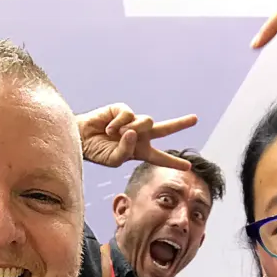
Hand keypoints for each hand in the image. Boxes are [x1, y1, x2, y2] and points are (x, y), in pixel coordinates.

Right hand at [76, 103, 197, 169]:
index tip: (188, 166)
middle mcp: (139, 135)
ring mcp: (132, 122)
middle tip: (195, 119)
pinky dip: (118, 124)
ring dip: (133, 129)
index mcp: (140, 151)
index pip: (160, 158)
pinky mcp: (122, 110)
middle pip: (164, 129)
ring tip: (116, 135)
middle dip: (180, 124)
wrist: (81, 138)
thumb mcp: (114, 160)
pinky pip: (129, 115)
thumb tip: (132, 131)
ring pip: (147, 122)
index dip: (173, 162)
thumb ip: (126, 150)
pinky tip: (108, 128)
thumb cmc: (97, 152)